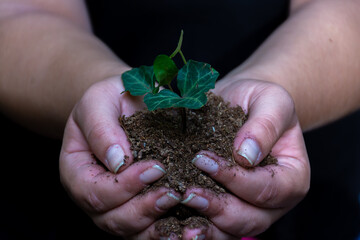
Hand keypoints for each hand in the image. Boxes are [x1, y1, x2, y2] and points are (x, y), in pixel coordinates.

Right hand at [59, 76, 180, 238]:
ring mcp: (114, 205)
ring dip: (156, 225)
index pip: (93, 191)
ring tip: (181, 206)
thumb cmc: (109, 100)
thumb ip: (101, 129)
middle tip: (173, 192)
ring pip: (130, 230)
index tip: (155, 168)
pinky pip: (147, 229)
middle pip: (111, 218)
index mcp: (76, 171)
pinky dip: (164, 231)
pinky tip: (185, 227)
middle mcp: (92, 195)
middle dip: (143, 208)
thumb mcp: (99, 101)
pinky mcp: (136, 207)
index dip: (123, 185)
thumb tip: (117, 162)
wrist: (126, 103)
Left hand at [181, 78, 309, 238]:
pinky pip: (215, 227)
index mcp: (292, 177)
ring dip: (206, 226)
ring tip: (180, 213)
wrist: (243, 104)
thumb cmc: (261, 101)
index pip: (268, 189)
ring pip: (231, 230)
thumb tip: (246, 156)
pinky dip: (197, 228)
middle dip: (218, 208)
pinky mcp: (228, 210)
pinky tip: (176, 225)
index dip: (236, 179)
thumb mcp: (271, 101)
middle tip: (187, 192)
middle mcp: (275, 201)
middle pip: (251, 219)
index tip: (203, 160)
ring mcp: (251, 209)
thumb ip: (265, 125)